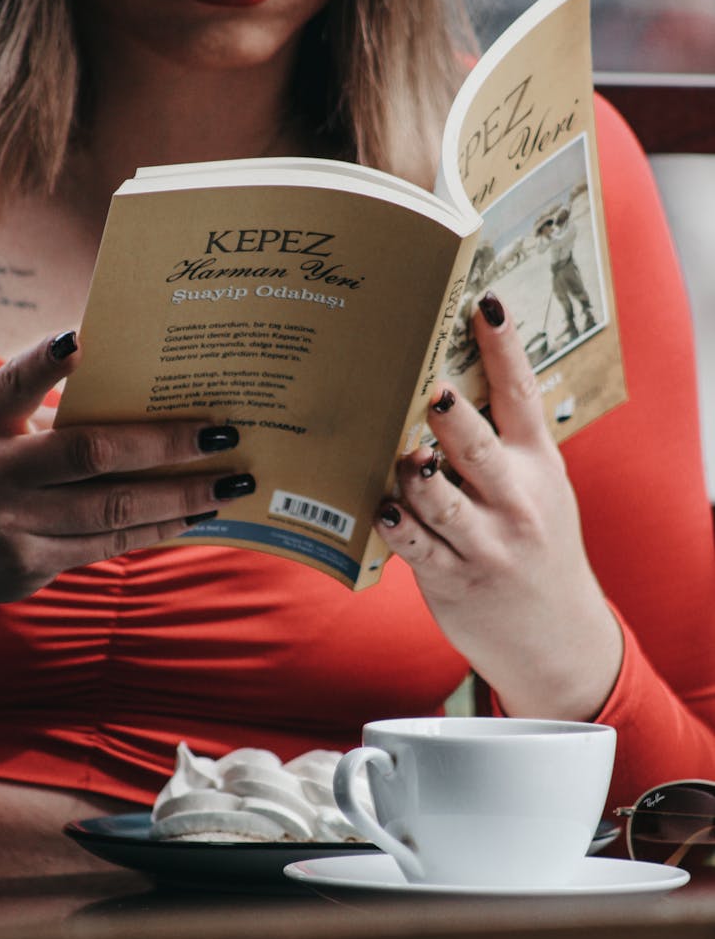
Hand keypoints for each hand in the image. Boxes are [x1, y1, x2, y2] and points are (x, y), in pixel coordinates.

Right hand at [0, 332, 253, 609]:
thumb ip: (43, 407)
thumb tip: (137, 385)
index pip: (13, 383)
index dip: (44, 363)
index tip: (80, 341)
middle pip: (90, 454)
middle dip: (164, 443)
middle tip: (222, 434)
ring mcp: (11, 525)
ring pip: (112, 509)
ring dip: (180, 495)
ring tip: (230, 483)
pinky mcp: (29, 566)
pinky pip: (108, 545)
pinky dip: (158, 528)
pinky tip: (195, 514)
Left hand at [376, 294, 621, 721]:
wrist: (555, 634)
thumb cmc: (536, 544)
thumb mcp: (542, 489)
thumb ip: (506, 446)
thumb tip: (447, 382)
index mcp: (538, 466)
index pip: (520, 396)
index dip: (503, 349)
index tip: (484, 305)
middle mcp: (514, 500)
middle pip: (477, 446)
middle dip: (453, 417)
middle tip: (434, 392)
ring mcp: (483, 542)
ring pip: (438, 498)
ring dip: (414, 473)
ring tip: (403, 453)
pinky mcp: (451, 577)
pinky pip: (415, 546)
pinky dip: (396, 524)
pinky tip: (382, 506)